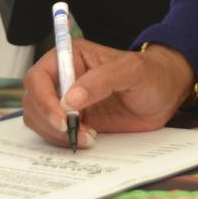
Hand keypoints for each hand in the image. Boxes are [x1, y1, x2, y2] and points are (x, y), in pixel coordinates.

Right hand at [22, 39, 196, 147]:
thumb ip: (102, 80)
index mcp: (71, 56)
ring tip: (87, 136)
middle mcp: (63, 78)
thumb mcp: (131, 71)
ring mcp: (67, 101)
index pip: (39, 76)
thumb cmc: (150, 73)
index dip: (43, 99)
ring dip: (55, 134)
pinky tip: (87, 139)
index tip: (61, 118)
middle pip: (33, 101)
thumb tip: (70, 99)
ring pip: (38, 120)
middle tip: (75, 133)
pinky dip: (63, 142)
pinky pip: (54, 134)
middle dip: (49, 121)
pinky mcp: (74, 121)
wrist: (164, 94)